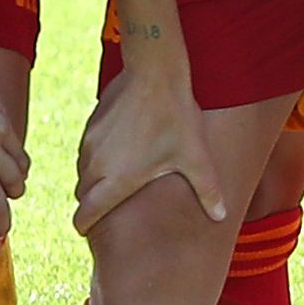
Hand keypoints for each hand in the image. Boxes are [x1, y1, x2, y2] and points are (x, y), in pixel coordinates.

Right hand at [73, 58, 231, 232]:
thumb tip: (221, 216)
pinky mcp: (90, 126)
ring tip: (114, 183)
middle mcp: (96, 166)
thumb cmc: (176, 117)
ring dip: (93, 182)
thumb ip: (207, 190)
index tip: (88, 231)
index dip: (84, 226)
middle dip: (91, 205)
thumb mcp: (195, 157)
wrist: (154, 73)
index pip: (86, 214)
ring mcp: (90, 145)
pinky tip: (118, 155)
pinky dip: (96, 160)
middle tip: (105, 211)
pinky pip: (86, 152)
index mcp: (116, 181)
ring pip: (83, 173)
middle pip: (82, 196)